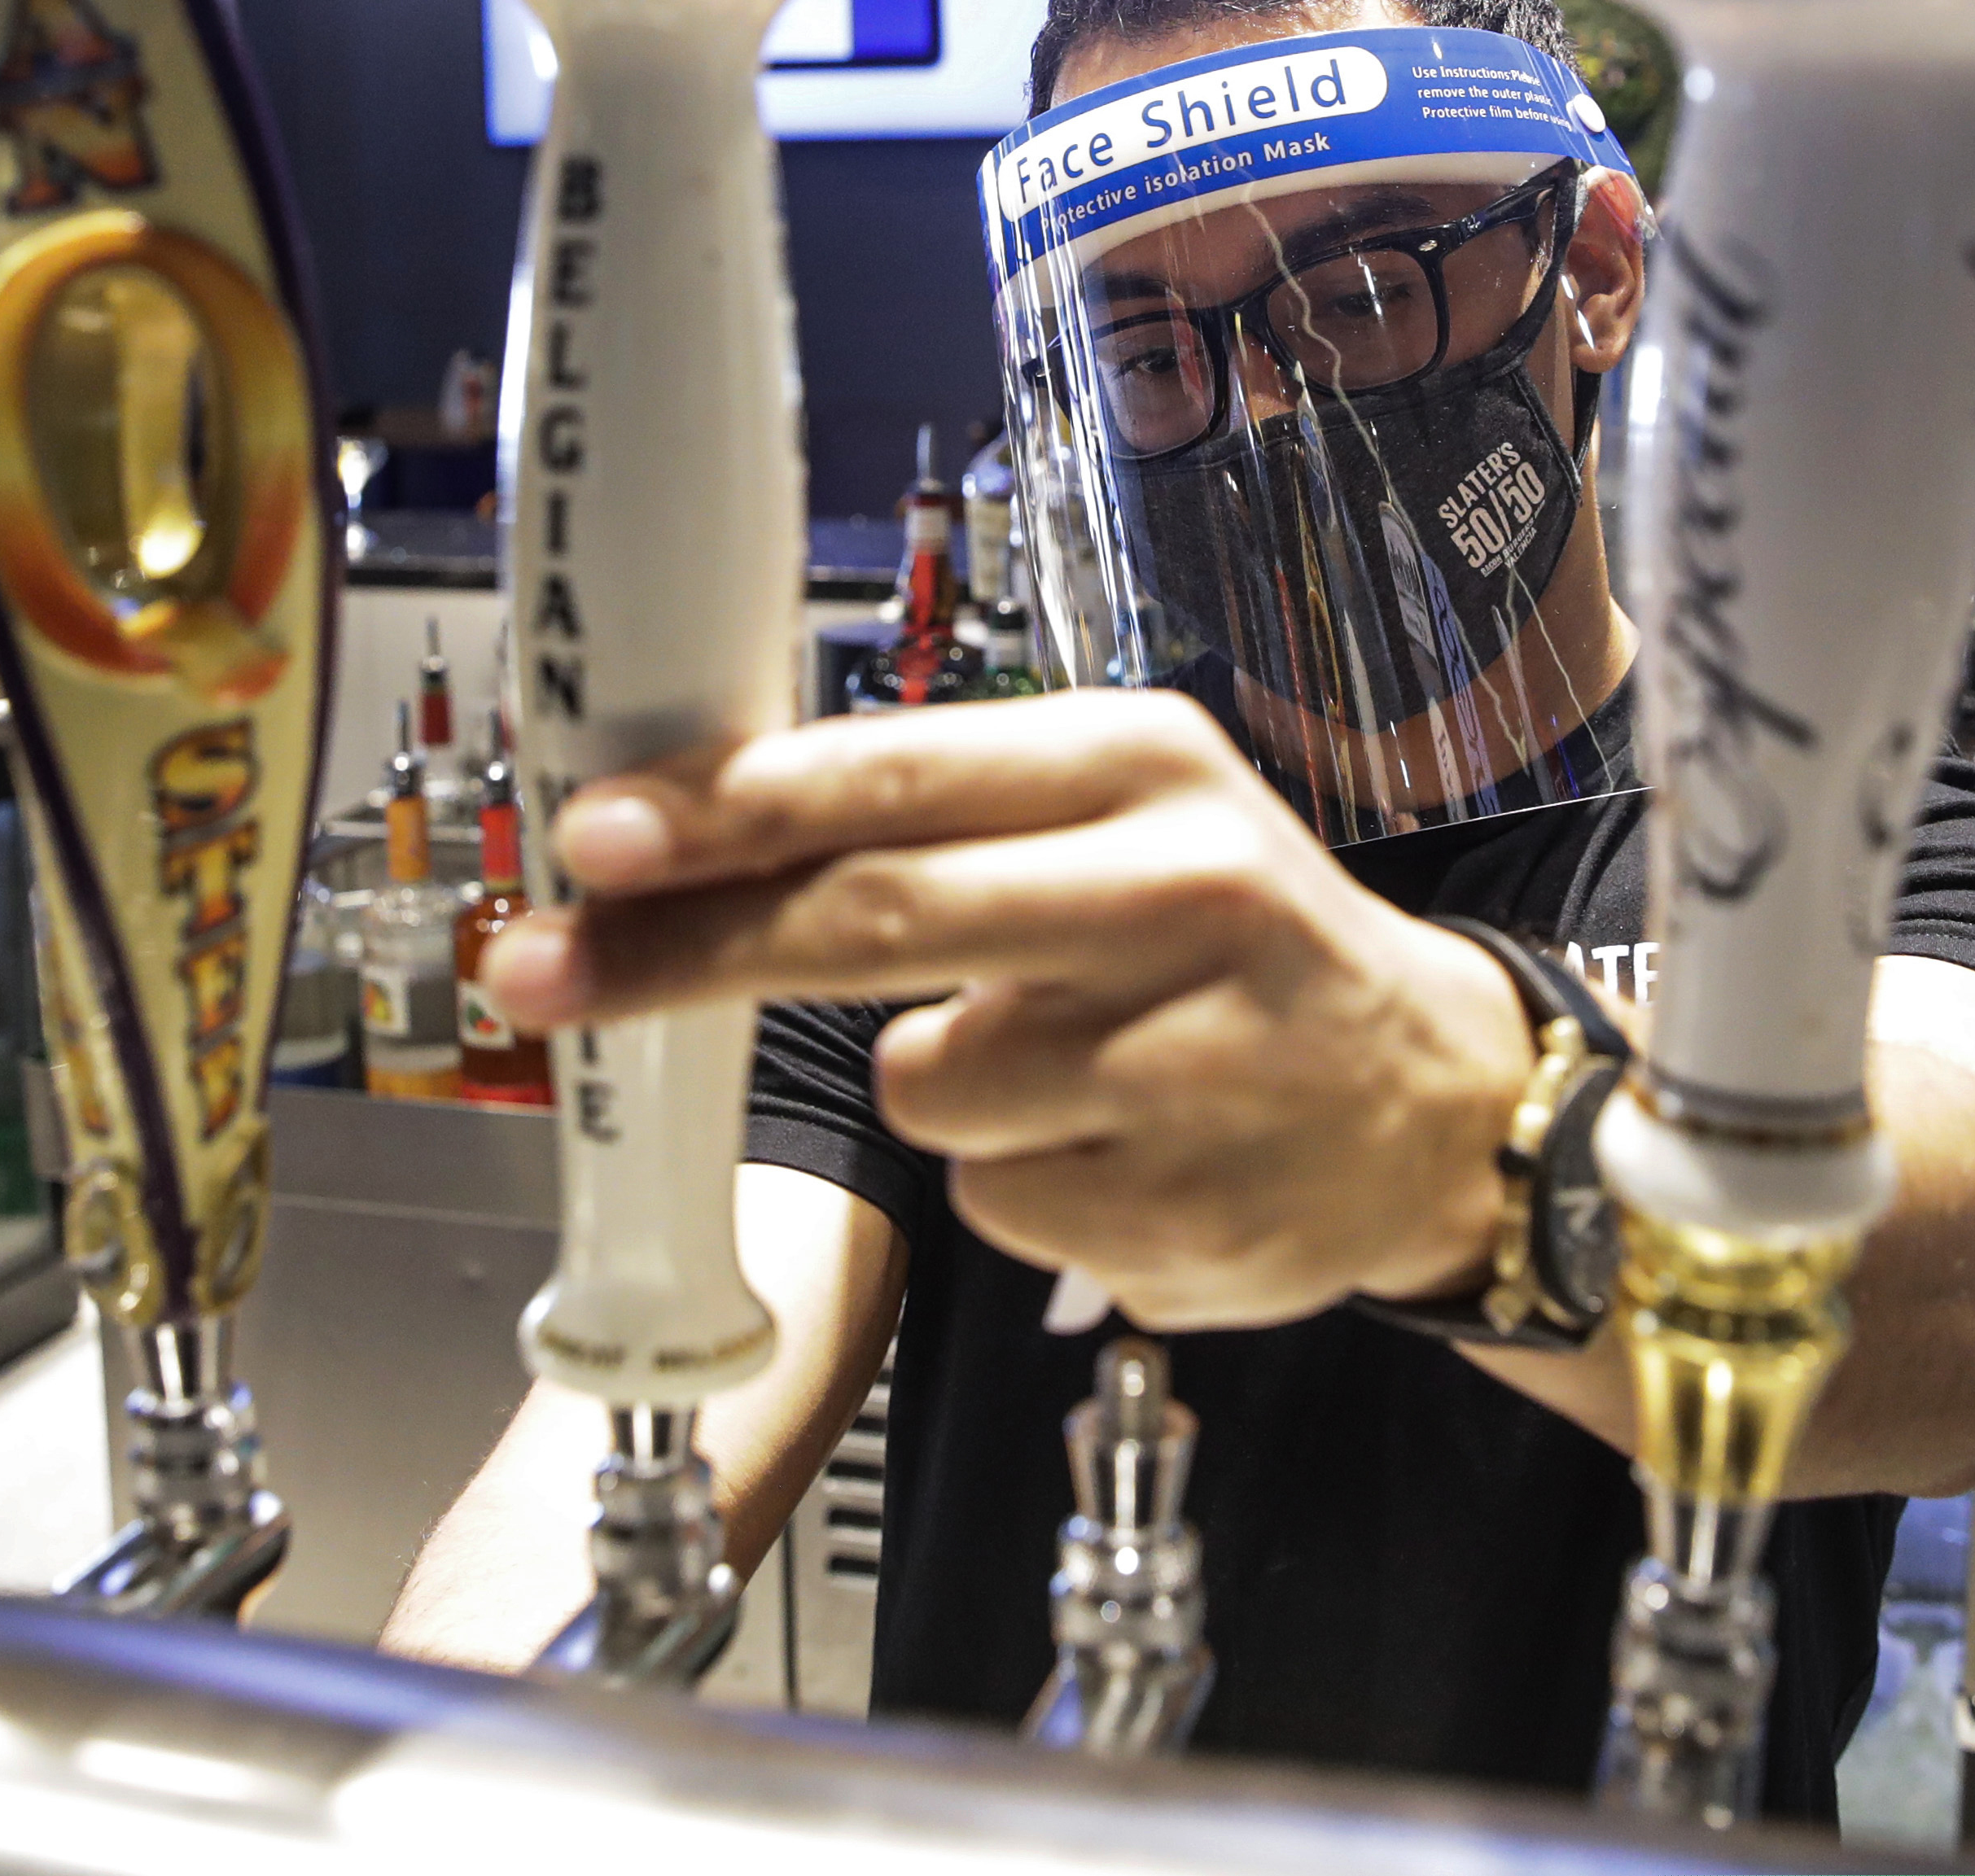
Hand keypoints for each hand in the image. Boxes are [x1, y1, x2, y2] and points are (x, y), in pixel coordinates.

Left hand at [478, 691, 1539, 1329]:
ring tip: (1069, 1063)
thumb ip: (936, 813)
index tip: (592, 836)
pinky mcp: (1182, 1207)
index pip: (892, 778)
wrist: (1438, 1106)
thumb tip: (691, 831)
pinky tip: (1120, 1147)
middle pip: (870, 919)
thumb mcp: (1118, 816)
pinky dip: (1017, 1182)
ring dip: (936, 1083)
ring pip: (921, 1083)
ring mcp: (1187, 1060)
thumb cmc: (1232, 942)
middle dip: (677, 952)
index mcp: (1138, 766)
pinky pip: (989, 1200)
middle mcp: (1177, 891)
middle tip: (535, 968)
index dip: (725, 810)